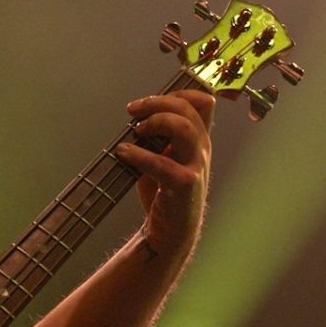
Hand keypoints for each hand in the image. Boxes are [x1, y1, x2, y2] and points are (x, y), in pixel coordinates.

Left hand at [114, 90, 213, 263]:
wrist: (169, 233)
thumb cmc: (163, 194)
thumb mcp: (162, 159)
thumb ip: (157, 138)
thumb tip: (138, 117)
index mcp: (199, 140)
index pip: (201, 102)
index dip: (176, 93)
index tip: (146, 102)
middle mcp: (202, 149)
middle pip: (189, 109)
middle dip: (157, 103)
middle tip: (133, 111)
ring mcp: (196, 166)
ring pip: (184, 128)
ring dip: (157, 122)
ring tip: (136, 130)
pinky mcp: (184, 185)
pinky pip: (162, 164)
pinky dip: (139, 155)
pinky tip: (123, 152)